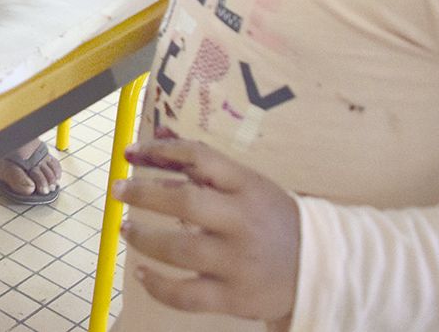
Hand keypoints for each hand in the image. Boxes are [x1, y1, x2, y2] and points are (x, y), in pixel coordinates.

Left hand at [116, 137, 299, 324]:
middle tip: (118, 190)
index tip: (130, 151)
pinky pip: (186, 295)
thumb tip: (155, 140)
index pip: (200, 157)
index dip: (160, 150)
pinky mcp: (234, 298)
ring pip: (179, 249)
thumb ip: (204, 166)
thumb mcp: (248, 185)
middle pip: (185, 202)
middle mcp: (243, 222)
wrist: (320, 268)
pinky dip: (158, 286)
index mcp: (248, 187)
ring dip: (144, 238)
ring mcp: (238, 263)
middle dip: (143, 194)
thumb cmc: (271, 219)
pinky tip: (143, 274)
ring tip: (126, 229)